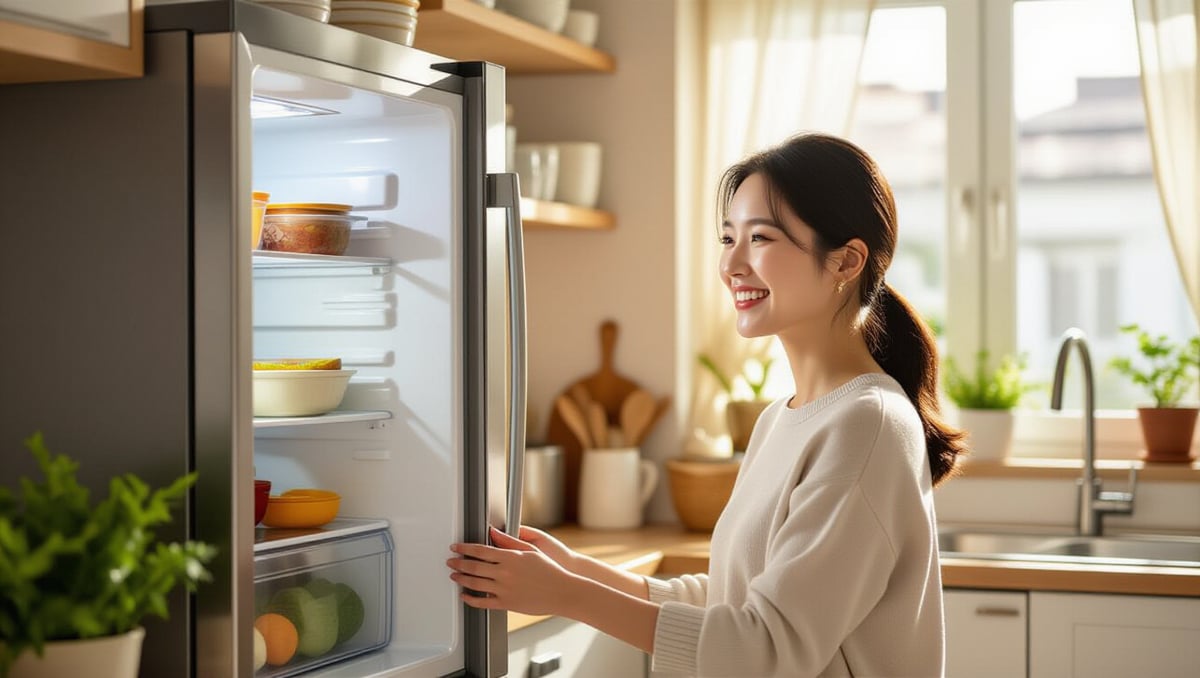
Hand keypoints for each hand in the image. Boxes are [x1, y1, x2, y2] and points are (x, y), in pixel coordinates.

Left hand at [447, 527, 579, 616]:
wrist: (561, 591)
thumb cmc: (549, 570)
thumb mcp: (530, 550)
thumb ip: (509, 540)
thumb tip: (493, 532)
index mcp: (510, 557)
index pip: (480, 550)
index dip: (465, 548)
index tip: (456, 547)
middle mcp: (505, 573)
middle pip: (474, 566)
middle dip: (458, 563)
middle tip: (451, 561)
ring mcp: (504, 589)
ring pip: (475, 584)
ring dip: (461, 579)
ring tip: (454, 575)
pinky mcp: (506, 603)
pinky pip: (483, 602)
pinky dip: (470, 599)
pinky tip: (464, 596)